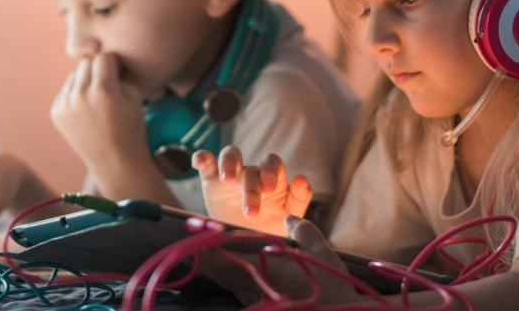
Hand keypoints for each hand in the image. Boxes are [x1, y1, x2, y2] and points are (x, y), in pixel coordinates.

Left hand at [50, 53, 146, 174]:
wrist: (114, 161)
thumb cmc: (130, 127)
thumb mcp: (134, 96)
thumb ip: (120, 73)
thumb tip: (108, 57)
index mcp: (103, 90)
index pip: (103, 57)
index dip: (113, 65)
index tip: (118, 74)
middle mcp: (80, 96)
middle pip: (85, 63)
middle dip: (97, 71)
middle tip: (107, 86)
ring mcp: (65, 105)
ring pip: (73, 76)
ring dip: (84, 82)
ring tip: (97, 102)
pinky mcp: (56, 113)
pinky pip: (65, 92)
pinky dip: (75, 96)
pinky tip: (86, 112)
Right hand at [193, 146, 312, 235]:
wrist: (245, 244)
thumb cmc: (270, 228)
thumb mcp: (288, 216)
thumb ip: (299, 198)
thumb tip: (301, 178)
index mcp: (270, 178)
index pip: (272, 163)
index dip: (271, 172)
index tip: (269, 190)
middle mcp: (251, 173)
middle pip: (250, 168)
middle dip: (251, 189)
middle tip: (251, 212)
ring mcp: (231, 176)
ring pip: (230, 155)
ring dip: (228, 164)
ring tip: (227, 180)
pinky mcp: (211, 182)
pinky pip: (206, 163)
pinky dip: (201, 158)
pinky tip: (198, 162)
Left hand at [197, 215, 362, 306]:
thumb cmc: (334, 289)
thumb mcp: (322, 253)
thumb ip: (304, 231)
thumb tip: (289, 216)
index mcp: (263, 270)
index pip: (223, 256)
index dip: (204, 244)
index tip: (192, 232)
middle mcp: (254, 286)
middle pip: (217, 270)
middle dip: (201, 255)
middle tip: (184, 242)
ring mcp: (257, 299)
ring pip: (226, 282)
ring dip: (212, 268)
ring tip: (198, 255)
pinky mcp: (263, 307)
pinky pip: (238, 291)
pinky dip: (228, 281)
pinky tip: (225, 275)